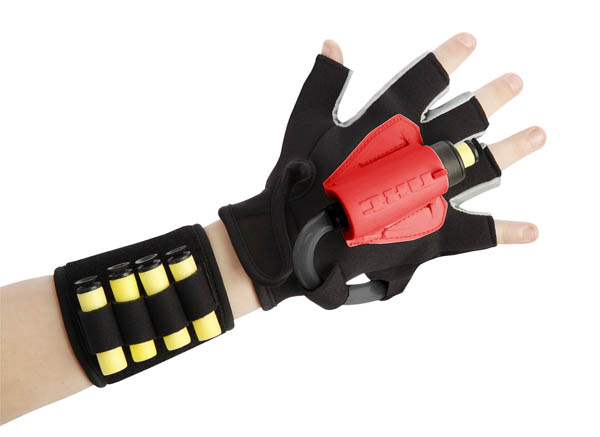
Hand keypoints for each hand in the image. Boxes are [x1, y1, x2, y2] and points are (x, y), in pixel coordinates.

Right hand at [220, 34, 543, 309]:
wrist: (299, 239)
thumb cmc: (298, 181)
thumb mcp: (304, 124)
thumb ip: (324, 83)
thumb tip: (332, 44)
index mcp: (388, 123)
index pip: (427, 78)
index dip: (449, 56)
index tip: (470, 41)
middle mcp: (418, 152)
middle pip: (467, 117)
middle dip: (493, 96)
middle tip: (514, 83)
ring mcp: (431, 192)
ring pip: (484, 164)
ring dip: (515, 147)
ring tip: (540, 133)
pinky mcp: (434, 232)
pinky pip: (479, 233)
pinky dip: (507, 231)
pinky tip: (533, 228)